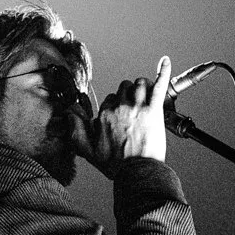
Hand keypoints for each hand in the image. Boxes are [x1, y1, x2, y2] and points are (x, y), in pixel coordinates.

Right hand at [83, 56, 172, 177]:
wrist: (137, 172)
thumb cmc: (115, 164)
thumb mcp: (87, 150)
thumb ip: (76, 131)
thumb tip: (70, 114)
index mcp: (104, 114)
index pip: (110, 99)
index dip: (116, 107)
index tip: (121, 117)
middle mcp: (120, 107)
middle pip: (124, 87)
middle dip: (129, 94)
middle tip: (135, 106)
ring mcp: (138, 106)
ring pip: (140, 84)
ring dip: (143, 87)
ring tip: (147, 96)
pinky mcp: (154, 109)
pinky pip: (159, 85)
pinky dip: (163, 71)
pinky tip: (165, 62)